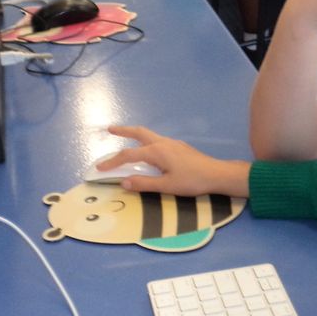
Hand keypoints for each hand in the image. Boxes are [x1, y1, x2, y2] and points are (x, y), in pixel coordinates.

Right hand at [101, 126, 251, 197]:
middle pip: (138, 133)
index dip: (112, 162)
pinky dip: (146, 141)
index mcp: (156, 152)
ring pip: (149, 135)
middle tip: (109, 129)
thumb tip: (123, 182)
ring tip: (125, 137)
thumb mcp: (166, 186)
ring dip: (135, 134)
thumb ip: (144, 183)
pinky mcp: (179, 147)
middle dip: (123, 131)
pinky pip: (157, 140)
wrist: (217, 174)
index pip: (128, 155)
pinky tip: (148, 151)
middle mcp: (162, 143)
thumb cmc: (192, 181)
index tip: (99, 168)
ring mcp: (172, 143)